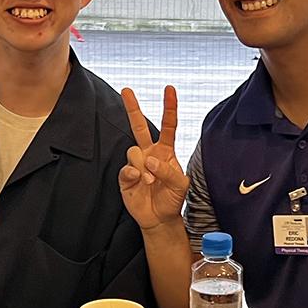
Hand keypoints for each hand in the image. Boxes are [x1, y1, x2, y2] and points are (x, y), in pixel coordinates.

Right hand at [118, 86, 187, 230]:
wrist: (159, 218)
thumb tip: (150, 160)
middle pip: (139, 126)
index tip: (169, 89)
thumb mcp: (180, 185)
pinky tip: (139, 181)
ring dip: (143, 166)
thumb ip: (168, 171)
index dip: (169, 107)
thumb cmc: (172, 198)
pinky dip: (133, 173)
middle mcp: (149, 153)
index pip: (169, 126)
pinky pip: (126, 168)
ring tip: (150, 182)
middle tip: (126, 90)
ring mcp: (136, 163)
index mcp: (166, 151)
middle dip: (133, 108)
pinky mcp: (126, 176)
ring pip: (134, 151)